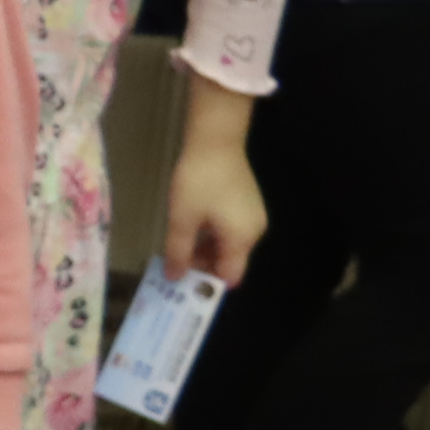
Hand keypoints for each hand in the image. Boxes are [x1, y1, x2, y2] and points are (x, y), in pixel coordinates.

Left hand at [159, 121, 264, 284]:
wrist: (216, 141)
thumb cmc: (198, 181)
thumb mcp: (182, 219)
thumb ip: (179, 252)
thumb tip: (175, 278)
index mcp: (242, 239)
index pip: (230, 276)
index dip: (208, 284)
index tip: (184, 287)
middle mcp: (254, 231)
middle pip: (230, 261)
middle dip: (203, 267)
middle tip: (174, 267)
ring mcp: (253, 216)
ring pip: (228, 245)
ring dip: (205, 250)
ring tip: (177, 250)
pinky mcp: (247, 204)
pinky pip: (230, 230)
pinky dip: (212, 235)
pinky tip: (190, 230)